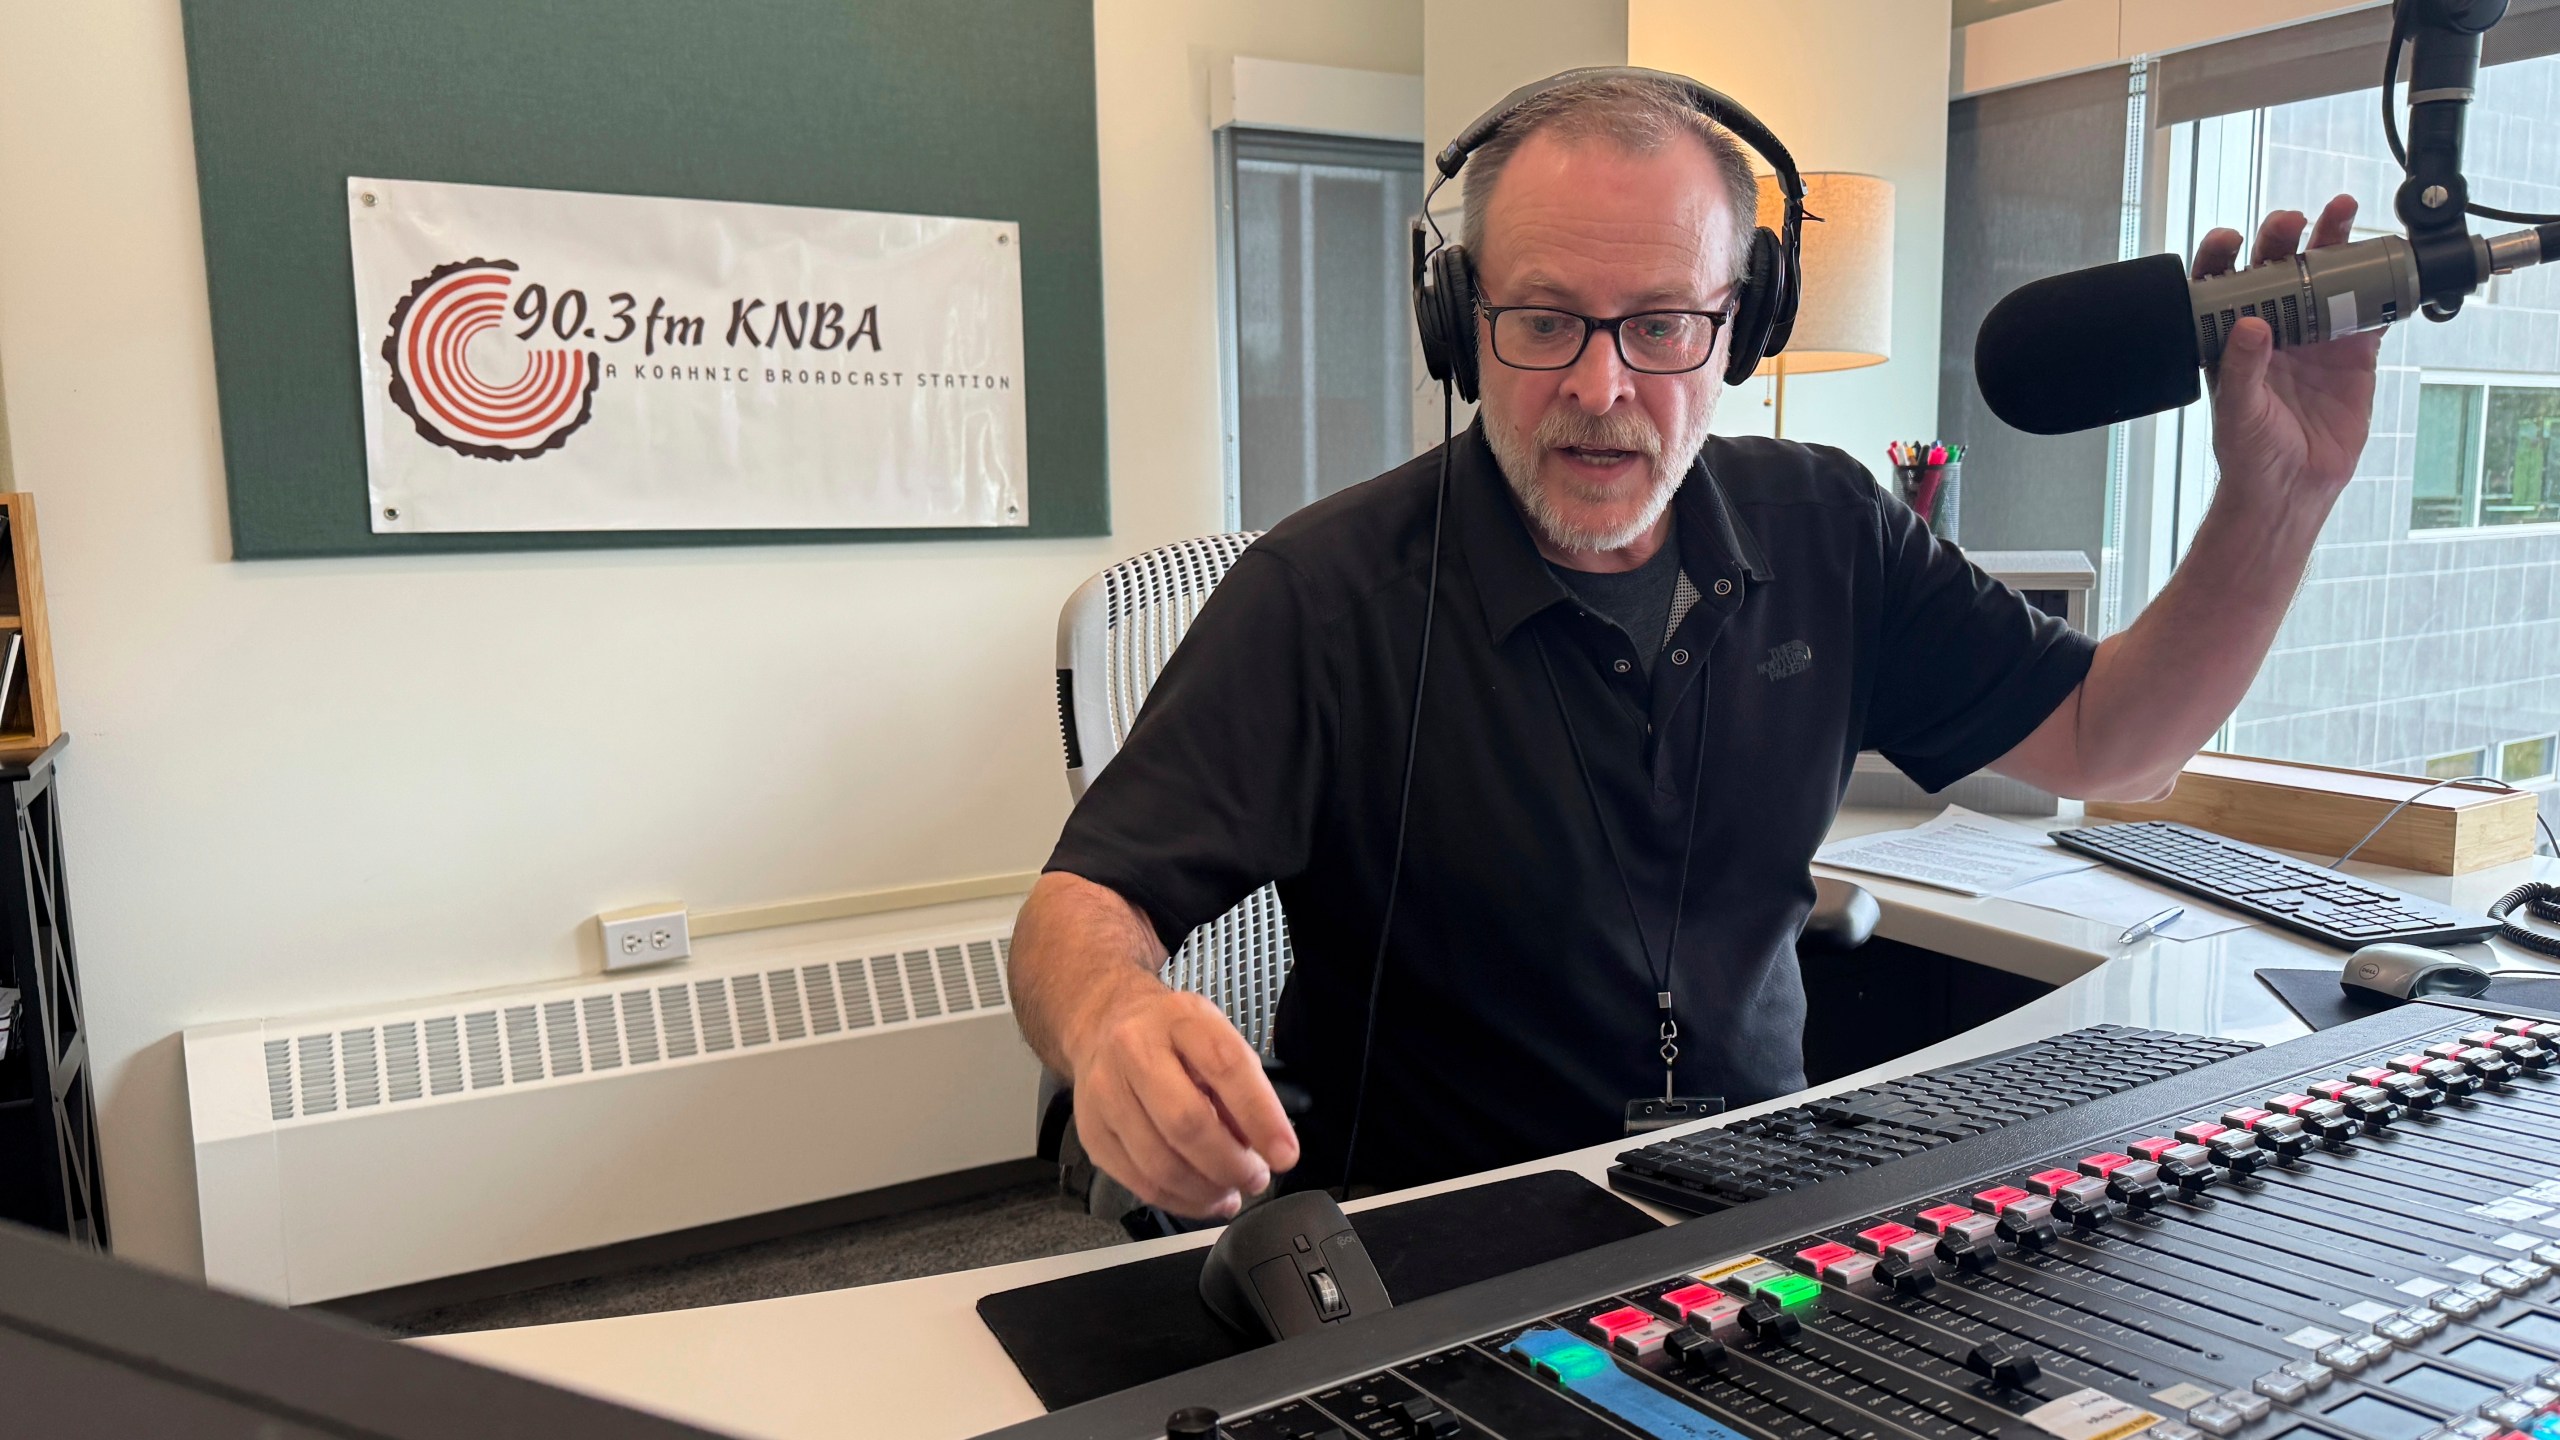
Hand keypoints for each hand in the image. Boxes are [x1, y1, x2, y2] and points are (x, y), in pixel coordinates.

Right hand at [1064, 986, 1300, 1217]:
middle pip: (1187, 1123)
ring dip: (1206, 1190)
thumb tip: (1263, 1146)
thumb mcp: (1214, 1035)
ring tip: (1229, 1190)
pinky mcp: (1091, 1132)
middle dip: (1231, 1164)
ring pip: (1160, 1163)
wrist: (1104, 1023)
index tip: (1285, 1154)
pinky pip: (1139, 1183)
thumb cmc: (1171, 1035)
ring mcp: (1105, 1093)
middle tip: (1256, 1178)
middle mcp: (1134, 1051)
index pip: (1226, 1067)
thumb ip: (1241, 1085)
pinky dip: (1179, 1201)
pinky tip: (1201, 1197)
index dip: (1261, 1117)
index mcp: (1179, 1019)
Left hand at [2194, 194, 2382, 508]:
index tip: (2230, 238)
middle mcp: (2272, 329)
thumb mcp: (2237, 412)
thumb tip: (2249, 326)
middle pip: (2277, 269)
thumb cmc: (2249, 453)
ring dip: (2336, 246)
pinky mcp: (2352, 353)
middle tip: (2293, 220)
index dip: (2222, 255)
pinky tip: (2388, 266)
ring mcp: (2313, 337)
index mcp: (2231, 339)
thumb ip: (2240, 370)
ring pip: (2326, 279)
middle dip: (2283, 237)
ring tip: (2342, 216)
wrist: (2291, 488)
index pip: (2220, 284)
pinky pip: (2370, 312)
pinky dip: (2382, 289)